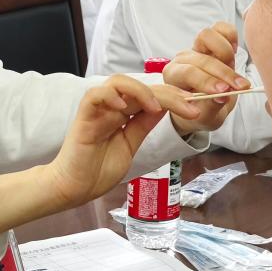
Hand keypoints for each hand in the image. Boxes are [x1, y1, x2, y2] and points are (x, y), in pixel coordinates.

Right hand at [45, 75, 200, 207]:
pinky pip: (96, 95)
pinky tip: (124, 106)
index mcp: (124, 114)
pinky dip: (111, 95)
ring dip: (142, 91)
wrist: (74, 188)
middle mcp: (112, 107)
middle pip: (143, 86)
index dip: (176, 98)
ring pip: (119, 82)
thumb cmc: (98, 170)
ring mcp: (98, 110)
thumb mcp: (131, 144)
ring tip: (156, 107)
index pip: (152, 96)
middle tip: (191, 107)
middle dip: (170, 93)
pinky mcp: (84, 116)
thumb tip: (164, 108)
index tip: (197, 110)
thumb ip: (143, 125)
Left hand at [163, 22, 248, 134]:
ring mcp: (197, 47)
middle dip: (223, 74)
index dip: (206, 81)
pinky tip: (235, 53)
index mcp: (174, 76)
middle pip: (202, 58)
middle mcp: (183, 59)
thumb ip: (212, 105)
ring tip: (236, 70)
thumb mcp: (205, 116)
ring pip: (208, 37)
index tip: (223, 92)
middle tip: (240, 87)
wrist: (205, 105)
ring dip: (226, 53)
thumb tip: (223, 95)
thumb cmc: (202, 111)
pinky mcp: (212, 41)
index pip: (188, 73)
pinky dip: (230, 37)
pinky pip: (221, 28)